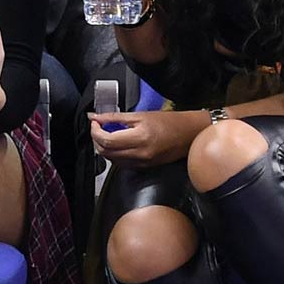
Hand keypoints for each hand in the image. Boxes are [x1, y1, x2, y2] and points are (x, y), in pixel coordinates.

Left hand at [88, 109, 203, 167]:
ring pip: (112, 161)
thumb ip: (114, 117)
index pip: (107, 140)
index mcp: (140, 138)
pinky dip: (115, 155)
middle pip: (106, 152)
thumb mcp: (140, 114)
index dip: (95, 131)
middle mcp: (140, 154)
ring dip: (105, 148)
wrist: (189, 134)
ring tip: (108, 134)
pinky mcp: (145, 168)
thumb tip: (94, 116)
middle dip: (97, 140)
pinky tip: (119, 144)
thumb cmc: (169, 121)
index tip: (94, 123)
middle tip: (98, 127)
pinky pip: (122, 164)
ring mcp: (143, 163)